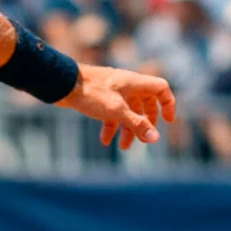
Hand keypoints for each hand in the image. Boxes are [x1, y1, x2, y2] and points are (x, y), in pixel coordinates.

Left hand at [58, 64, 176, 150]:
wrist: (62, 84)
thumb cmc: (90, 92)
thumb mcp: (116, 110)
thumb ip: (136, 124)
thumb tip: (155, 138)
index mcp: (135, 83)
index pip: (161, 89)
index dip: (168, 104)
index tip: (168, 122)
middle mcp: (126, 86)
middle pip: (145, 104)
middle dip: (145, 122)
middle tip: (144, 138)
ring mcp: (113, 92)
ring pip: (127, 112)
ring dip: (127, 129)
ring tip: (123, 147)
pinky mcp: (99, 99)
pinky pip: (111, 114)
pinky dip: (110, 127)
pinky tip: (105, 141)